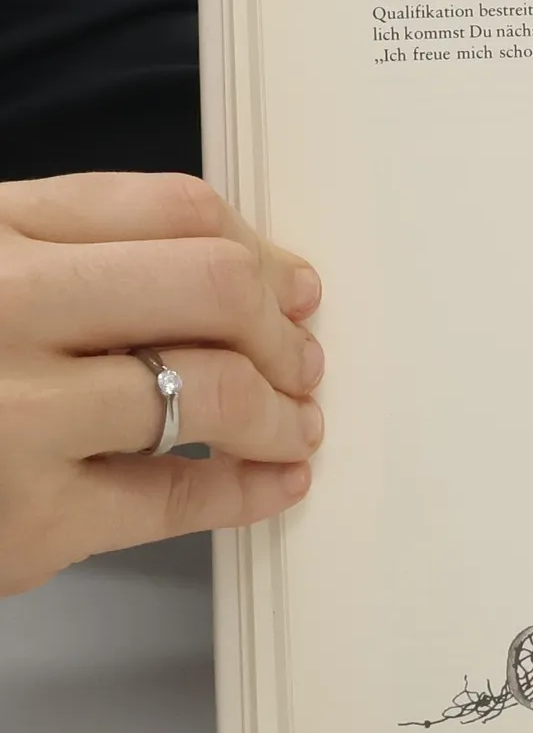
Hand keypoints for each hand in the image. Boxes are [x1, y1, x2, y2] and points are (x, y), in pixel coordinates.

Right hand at [0, 172, 323, 597]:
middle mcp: (3, 310)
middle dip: (280, 327)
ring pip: (212, 390)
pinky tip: (277, 480)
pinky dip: (250, 490)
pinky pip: (178, 499)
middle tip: (301, 358)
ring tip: (295, 421)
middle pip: (212, 287)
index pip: (171, 208)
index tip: (290, 284)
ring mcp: (17, 418)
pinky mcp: (29, 524)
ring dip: (281, 410)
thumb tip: (235, 271)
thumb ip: (65, 254)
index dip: (258, 249)